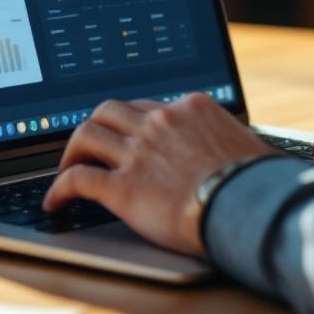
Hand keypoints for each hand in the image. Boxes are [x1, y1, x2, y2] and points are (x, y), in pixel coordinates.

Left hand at [42, 94, 275, 256]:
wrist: (248, 207)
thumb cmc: (258, 183)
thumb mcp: (251, 145)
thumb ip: (233, 140)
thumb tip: (248, 151)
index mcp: (190, 107)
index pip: (147, 106)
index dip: (131, 122)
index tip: (126, 136)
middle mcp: (159, 122)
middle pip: (110, 110)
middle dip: (95, 125)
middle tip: (90, 145)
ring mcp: (138, 152)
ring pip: (86, 135)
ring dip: (71, 151)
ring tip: (66, 168)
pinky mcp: (122, 187)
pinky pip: (77, 180)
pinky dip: (59, 189)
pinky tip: (54, 202)